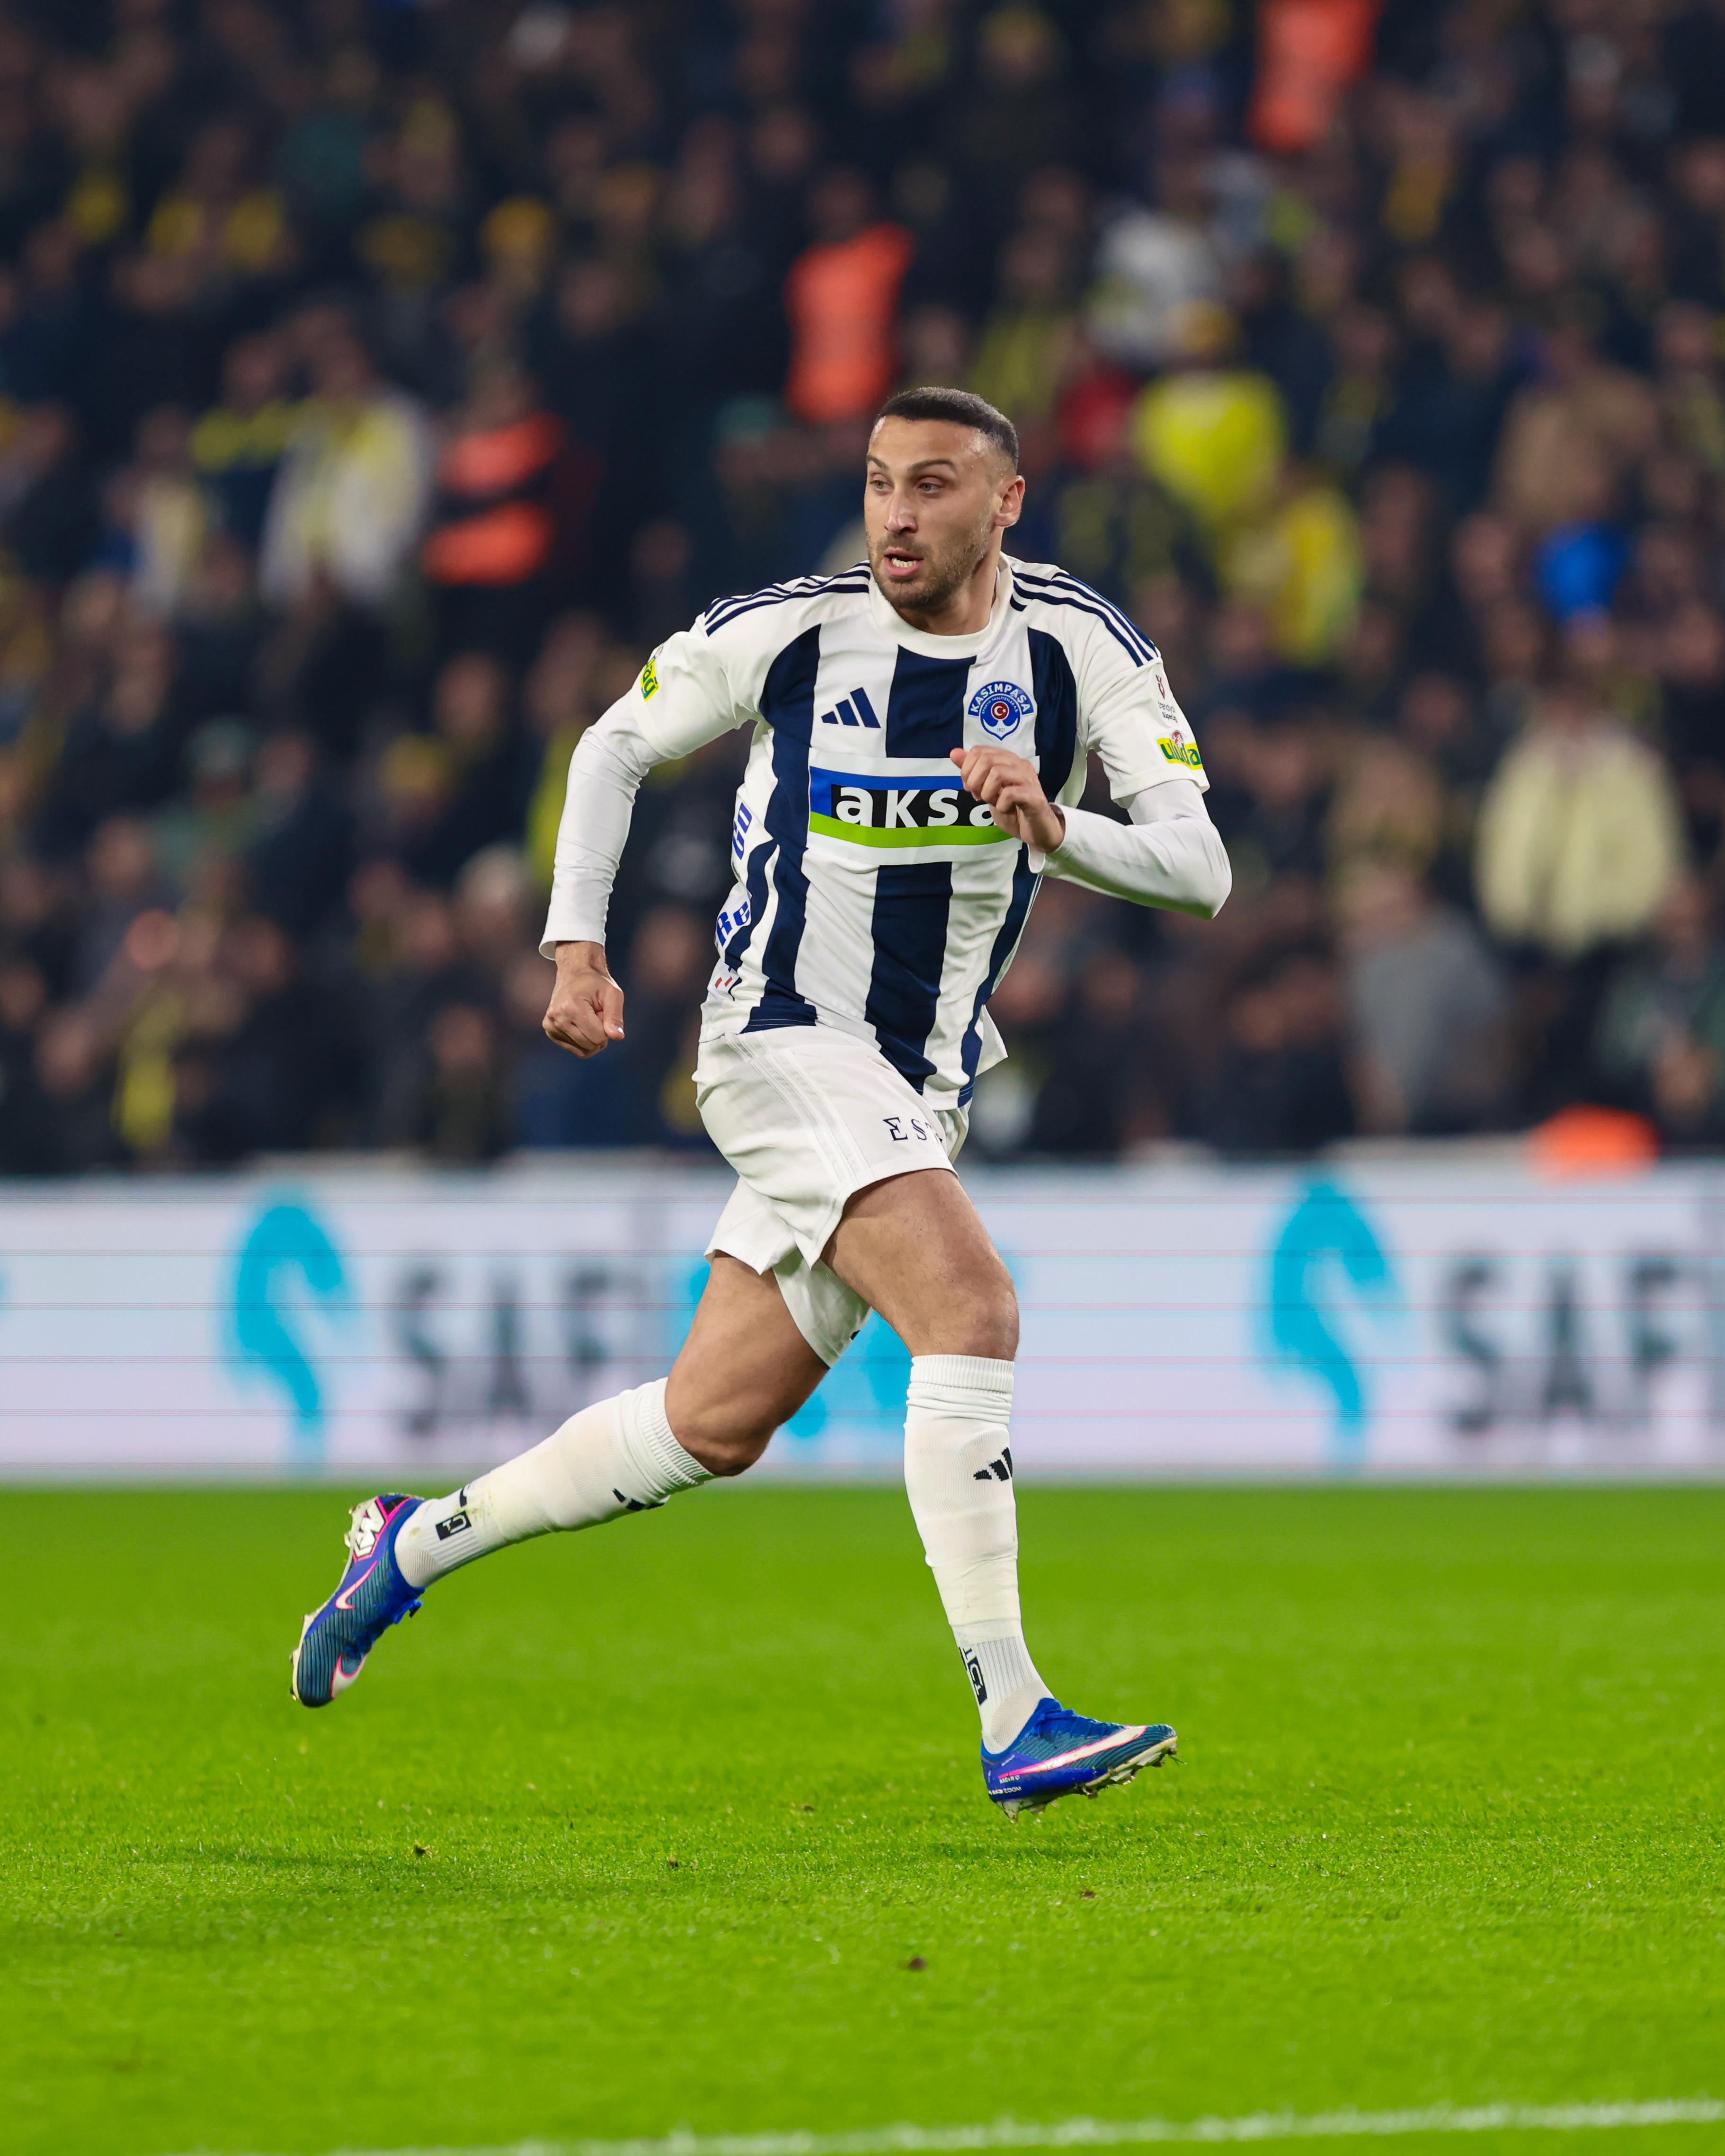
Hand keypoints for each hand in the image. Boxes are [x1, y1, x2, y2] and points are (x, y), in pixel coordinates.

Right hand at [543, 940, 624, 1056]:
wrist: (575, 972)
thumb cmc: (596, 983)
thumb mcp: (612, 994)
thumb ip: (615, 1017)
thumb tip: (618, 1037)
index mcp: (572, 1007)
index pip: (598, 1037)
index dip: (607, 1028)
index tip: (602, 1011)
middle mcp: (557, 1018)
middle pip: (590, 1045)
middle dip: (599, 1033)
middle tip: (595, 1013)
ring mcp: (550, 1025)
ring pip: (582, 1050)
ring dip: (591, 1037)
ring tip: (588, 1017)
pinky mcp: (549, 1031)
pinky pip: (573, 1048)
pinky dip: (582, 1040)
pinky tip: (580, 1023)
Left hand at [948, 745, 1065, 850]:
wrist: (1036, 829)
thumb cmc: (1012, 808)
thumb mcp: (986, 789)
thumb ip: (972, 771)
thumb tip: (954, 753)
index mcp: (1007, 760)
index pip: (979, 751)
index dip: (967, 769)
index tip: (970, 787)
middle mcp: (1019, 764)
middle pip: (986, 760)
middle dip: (974, 781)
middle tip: (979, 796)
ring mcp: (1028, 779)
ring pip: (997, 773)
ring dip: (987, 792)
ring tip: (993, 802)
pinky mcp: (1033, 796)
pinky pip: (1009, 793)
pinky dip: (1001, 805)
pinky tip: (1006, 809)